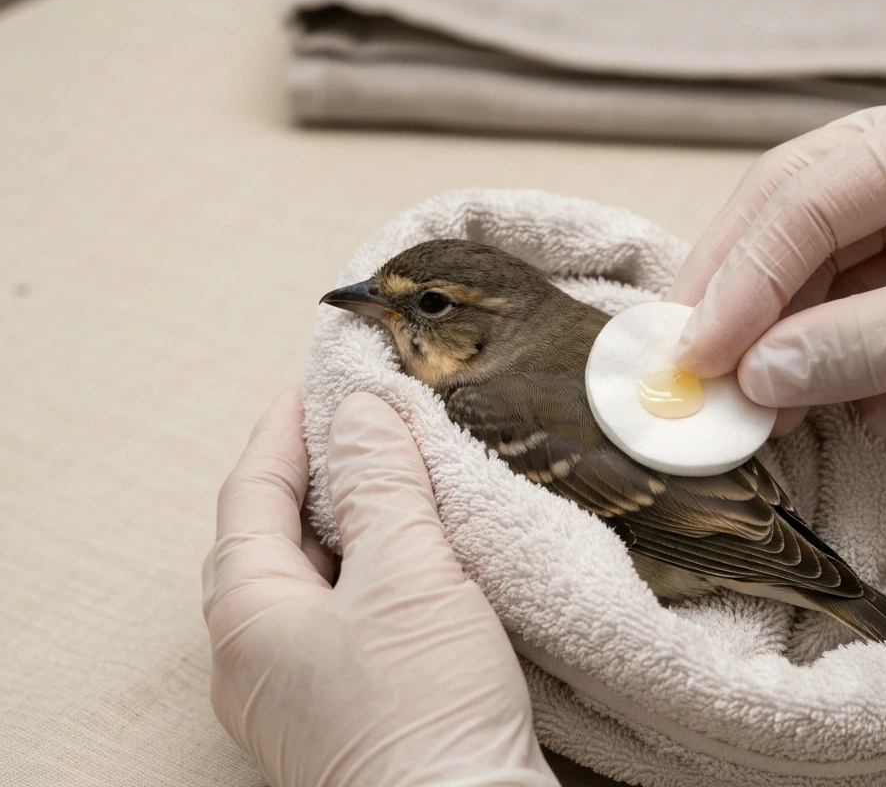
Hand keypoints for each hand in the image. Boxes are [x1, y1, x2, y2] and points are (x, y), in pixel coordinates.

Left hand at [202, 389, 555, 786]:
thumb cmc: (422, 713)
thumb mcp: (406, 576)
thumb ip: (382, 487)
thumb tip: (360, 414)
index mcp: (248, 618)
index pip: (251, 496)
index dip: (286, 432)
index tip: (319, 385)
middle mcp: (256, 659)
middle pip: (273, 539)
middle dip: (316, 477)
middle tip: (361, 425)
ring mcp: (299, 693)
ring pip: (314, 583)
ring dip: (353, 525)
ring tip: (401, 479)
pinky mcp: (348, 714)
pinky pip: (346, 621)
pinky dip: (377, 575)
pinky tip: (422, 561)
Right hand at [671, 71, 885, 452]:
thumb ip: (873, 343)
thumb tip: (757, 377)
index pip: (810, 194)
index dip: (743, 276)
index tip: (697, 352)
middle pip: (794, 217)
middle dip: (741, 297)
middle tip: (690, 369)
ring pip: (816, 269)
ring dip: (782, 341)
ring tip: (757, 410)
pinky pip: (854, 307)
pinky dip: (832, 359)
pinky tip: (830, 409)